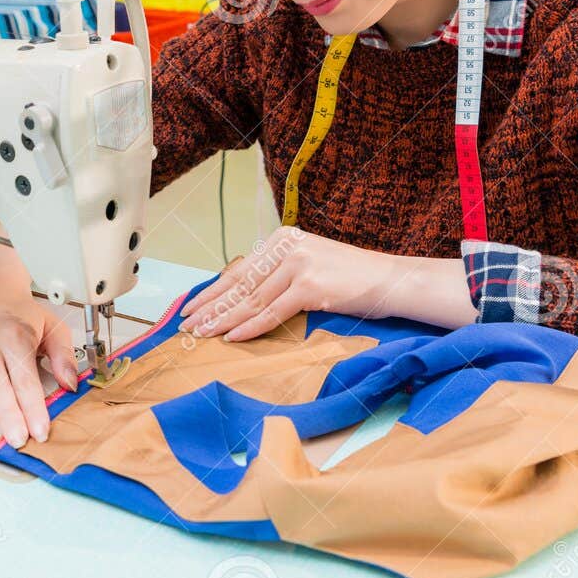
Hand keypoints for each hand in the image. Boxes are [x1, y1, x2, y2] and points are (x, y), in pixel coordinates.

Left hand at [178, 227, 476, 340]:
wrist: (391, 280)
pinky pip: (272, 312)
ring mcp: (298, 264)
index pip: (240, 270)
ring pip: (251, 299)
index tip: (191, 307)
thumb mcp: (309, 266)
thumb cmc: (351, 279)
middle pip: (239, 283)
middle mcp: (287, 246)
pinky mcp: (311, 286)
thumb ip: (278, 274)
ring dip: (223, 320)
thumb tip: (240, 297)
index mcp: (283, 239)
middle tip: (186, 324)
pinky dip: (250, 327)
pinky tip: (231, 337)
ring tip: (201, 334)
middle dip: (210, 306)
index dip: (212, 291)